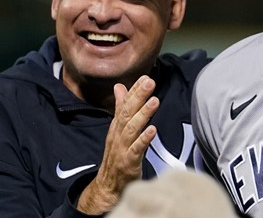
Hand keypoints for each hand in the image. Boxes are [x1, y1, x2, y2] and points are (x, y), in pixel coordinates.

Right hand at [75, 76, 159, 213]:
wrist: (108, 186)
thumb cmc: (117, 155)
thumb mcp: (118, 130)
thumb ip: (121, 108)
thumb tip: (120, 87)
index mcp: (117, 126)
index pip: (125, 105)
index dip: (134, 91)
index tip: (145, 77)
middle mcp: (118, 135)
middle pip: (127, 113)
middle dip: (138, 96)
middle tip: (149, 82)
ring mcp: (122, 149)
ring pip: (131, 129)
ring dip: (143, 114)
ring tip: (154, 100)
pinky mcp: (128, 163)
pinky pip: (136, 150)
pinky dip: (144, 139)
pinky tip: (153, 130)